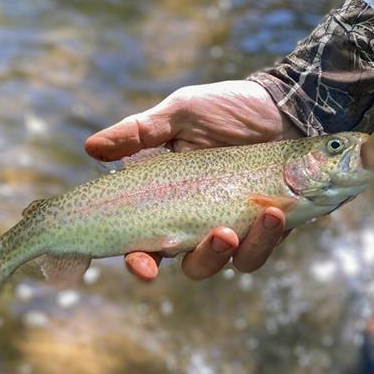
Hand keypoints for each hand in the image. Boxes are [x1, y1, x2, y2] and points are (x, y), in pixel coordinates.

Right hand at [85, 80, 300, 280]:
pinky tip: (273, 213)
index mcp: (169, 203)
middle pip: (189, 264)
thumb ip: (140, 132)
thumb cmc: (226, 109)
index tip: (143, 267)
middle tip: (218, 236)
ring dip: (235, 250)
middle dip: (202, 259)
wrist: (282, 106)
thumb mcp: (180, 114)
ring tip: (251, 219)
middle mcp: (198, 223)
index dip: (139, 262)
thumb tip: (91, 148)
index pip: (146, 243)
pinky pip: (261, 249)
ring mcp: (233, 229)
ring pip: (227, 263)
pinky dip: (267, 238)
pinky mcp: (266, 229)